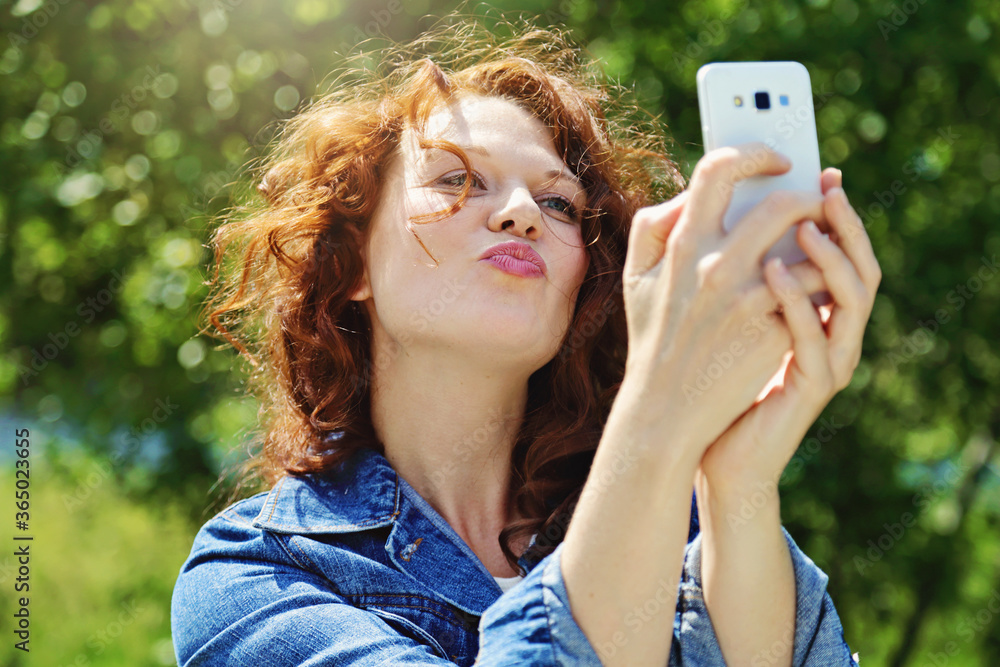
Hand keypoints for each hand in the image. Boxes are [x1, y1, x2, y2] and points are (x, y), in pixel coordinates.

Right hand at [620, 143, 833, 458]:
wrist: (665, 410)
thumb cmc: (653, 337)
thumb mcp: (636, 277)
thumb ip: (655, 225)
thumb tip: (693, 194)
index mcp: (681, 244)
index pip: (719, 169)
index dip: (753, 153)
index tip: (775, 159)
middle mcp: (716, 266)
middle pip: (782, 203)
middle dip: (809, 198)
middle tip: (817, 203)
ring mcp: (748, 300)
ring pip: (809, 249)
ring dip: (822, 245)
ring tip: (821, 248)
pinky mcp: (774, 332)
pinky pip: (814, 293)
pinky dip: (821, 286)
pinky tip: (816, 290)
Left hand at [696, 168, 882, 487]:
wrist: (689, 438)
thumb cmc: (702, 371)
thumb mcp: (713, 308)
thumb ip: (724, 264)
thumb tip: (711, 206)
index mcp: (809, 307)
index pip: (837, 249)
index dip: (832, 208)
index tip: (814, 169)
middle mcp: (828, 328)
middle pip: (860, 263)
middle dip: (844, 219)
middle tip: (822, 184)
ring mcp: (826, 358)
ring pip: (854, 297)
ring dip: (831, 254)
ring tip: (803, 222)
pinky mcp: (809, 386)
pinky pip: (814, 338)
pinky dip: (798, 300)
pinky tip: (771, 270)